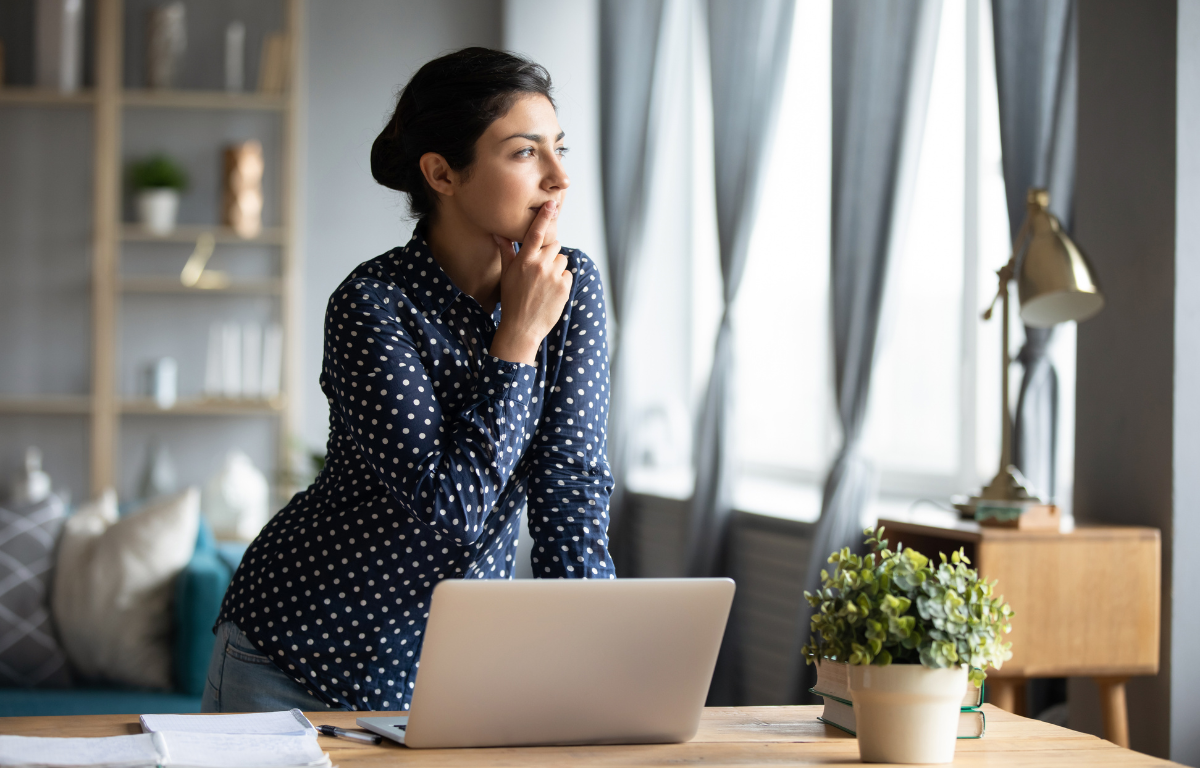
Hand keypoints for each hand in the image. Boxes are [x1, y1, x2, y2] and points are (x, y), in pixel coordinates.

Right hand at [489, 201, 570, 364]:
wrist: (522, 328)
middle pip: (554, 245)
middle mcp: (539, 265)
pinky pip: (567, 274)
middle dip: (549, 253)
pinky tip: (551, 291)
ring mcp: (553, 276)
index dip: (545, 217)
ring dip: (556, 266)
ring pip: (562, 259)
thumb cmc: (512, 300)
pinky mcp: (564, 286)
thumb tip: (498, 233)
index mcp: (524, 260)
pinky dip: (562, 280)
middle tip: (540, 269)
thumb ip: (506, 251)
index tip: (552, 204)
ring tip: (544, 282)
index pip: (536, 232)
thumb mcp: (506, 274)